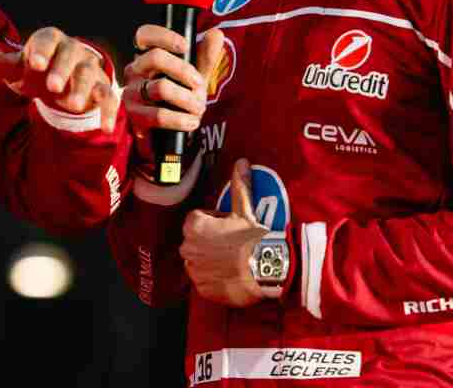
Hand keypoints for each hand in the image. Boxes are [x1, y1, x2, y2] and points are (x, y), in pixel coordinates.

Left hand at [0, 27, 117, 131]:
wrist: (66, 84)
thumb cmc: (37, 73)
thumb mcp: (16, 69)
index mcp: (51, 42)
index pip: (47, 39)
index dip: (41, 49)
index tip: (33, 62)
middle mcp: (73, 52)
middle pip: (70, 55)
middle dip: (62, 70)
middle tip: (52, 87)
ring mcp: (90, 71)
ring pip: (90, 75)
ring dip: (83, 89)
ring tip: (72, 104)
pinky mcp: (103, 90)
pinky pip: (109, 99)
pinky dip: (108, 113)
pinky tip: (105, 127)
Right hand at [123, 25, 223, 160]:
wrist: (167, 133)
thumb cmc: (180, 98)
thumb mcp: (194, 76)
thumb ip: (205, 56)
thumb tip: (215, 34)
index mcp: (147, 56)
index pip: (145, 35)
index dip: (164, 36)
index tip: (185, 46)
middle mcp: (135, 71)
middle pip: (155, 57)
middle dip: (183, 70)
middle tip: (199, 84)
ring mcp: (131, 93)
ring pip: (160, 87)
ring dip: (187, 99)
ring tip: (199, 108)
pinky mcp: (134, 116)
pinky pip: (158, 115)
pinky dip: (180, 119)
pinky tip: (191, 122)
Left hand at [179, 158, 269, 305]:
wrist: (265, 270)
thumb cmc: (253, 238)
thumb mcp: (245, 209)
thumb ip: (239, 185)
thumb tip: (241, 162)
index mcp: (193, 225)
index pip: (198, 219)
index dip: (215, 222)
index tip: (230, 226)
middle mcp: (187, 247)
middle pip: (197, 241)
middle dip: (211, 241)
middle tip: (233, 244)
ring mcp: (194, 270)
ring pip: (200, 261)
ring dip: (211, 260)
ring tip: (233, 261)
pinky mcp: (202, 289)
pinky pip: (205, 281)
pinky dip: (215, 279)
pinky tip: (231, 275)